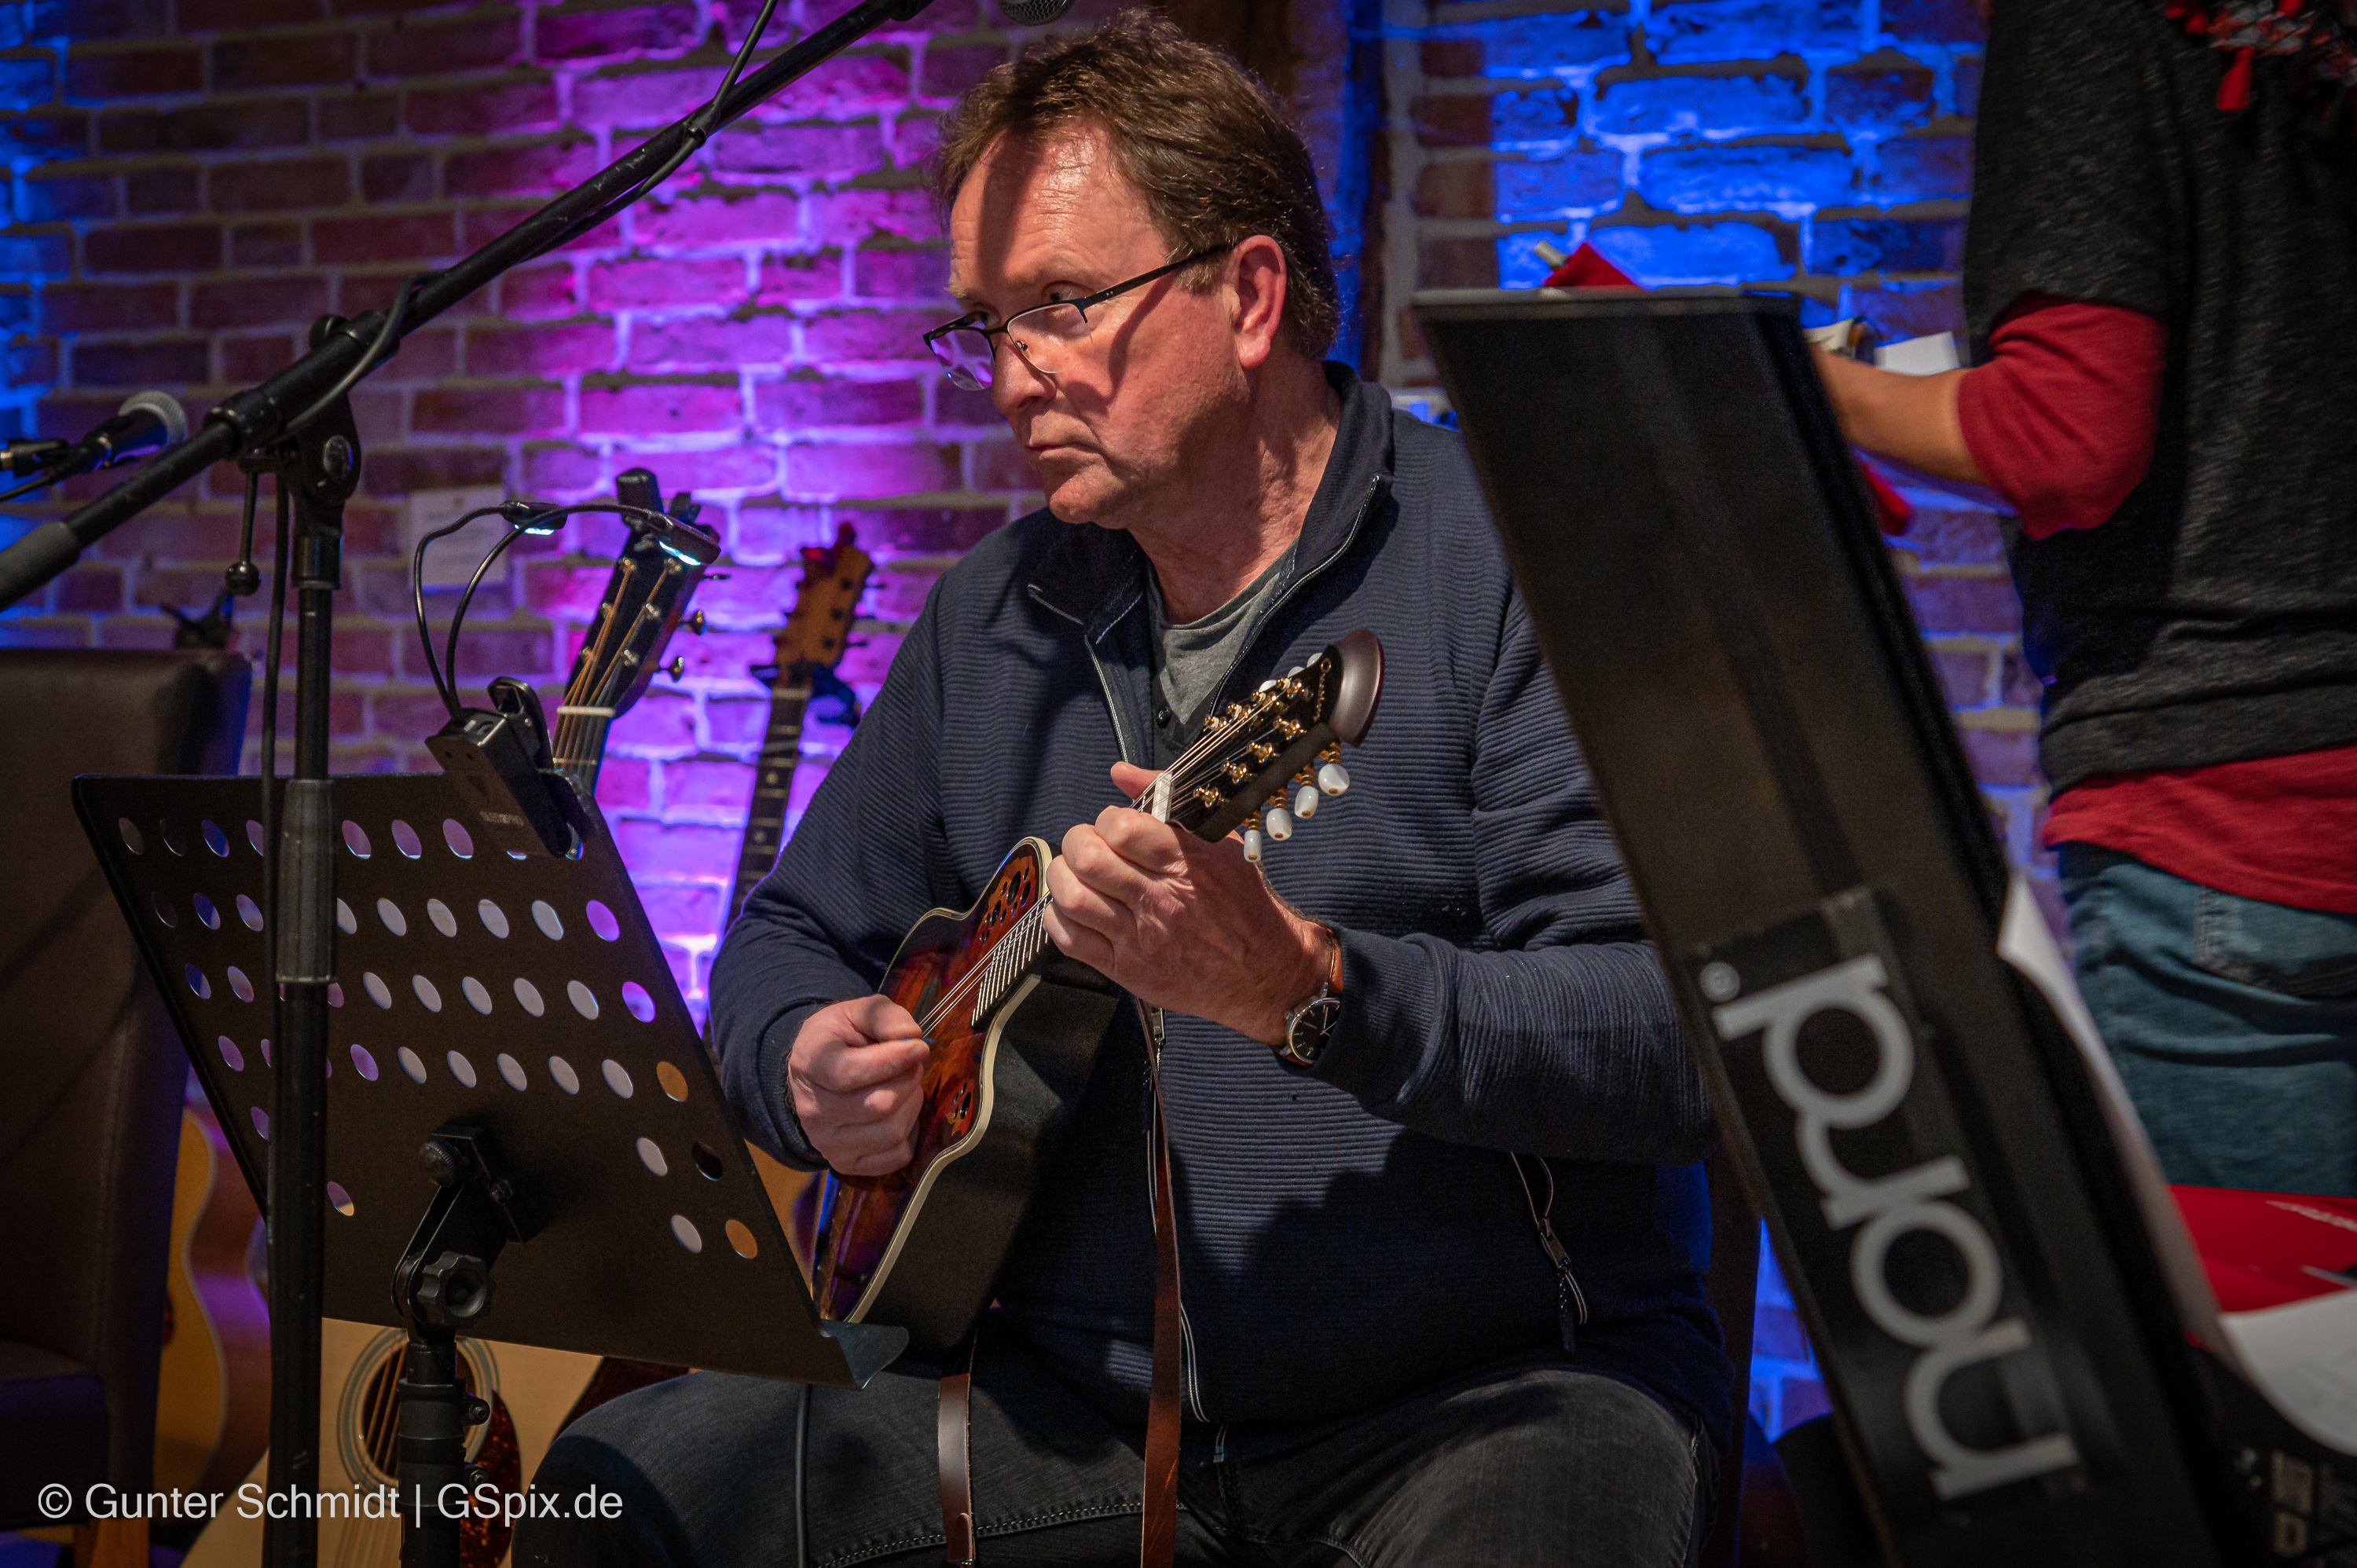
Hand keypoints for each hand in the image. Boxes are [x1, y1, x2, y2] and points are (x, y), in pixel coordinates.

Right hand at [787, 995, 929, 1175]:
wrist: (817, 1075)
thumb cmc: (841, 1039)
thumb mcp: (856, 1013)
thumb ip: (883, 1016)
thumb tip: (911, 1035)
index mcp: (809, 1064)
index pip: (847, 1072)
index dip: (890, 1060)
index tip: (918, 1047)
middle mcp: (812, 1110)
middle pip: (878, 1105)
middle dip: (908, 1080)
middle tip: (912, 1063)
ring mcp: (827, 1142)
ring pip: (891, 1131)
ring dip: (912, 1104)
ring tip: (906, 1085)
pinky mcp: (846, 1164)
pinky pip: (897, 1155)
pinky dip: (911, 1132)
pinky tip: (900, 1111)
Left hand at [1041, 761, 1332, 1044]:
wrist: (1264, 972)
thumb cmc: (1243, 906)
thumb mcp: (1221, 845)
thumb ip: (1168, 804)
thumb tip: (1122, 773)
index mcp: (1185, 863)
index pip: (1122, 828)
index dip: (1106, 820)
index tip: (1113, 827)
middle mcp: (1162, 899)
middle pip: (1089, 859)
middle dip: (1077, 843)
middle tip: (1086, 847)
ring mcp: (1142, 937)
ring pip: (1073, 898)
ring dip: (1063, 879)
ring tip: (1075, 875)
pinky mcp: (1128, 970)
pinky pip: (1071, 940)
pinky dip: (1059, 918)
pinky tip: (1074, 910)